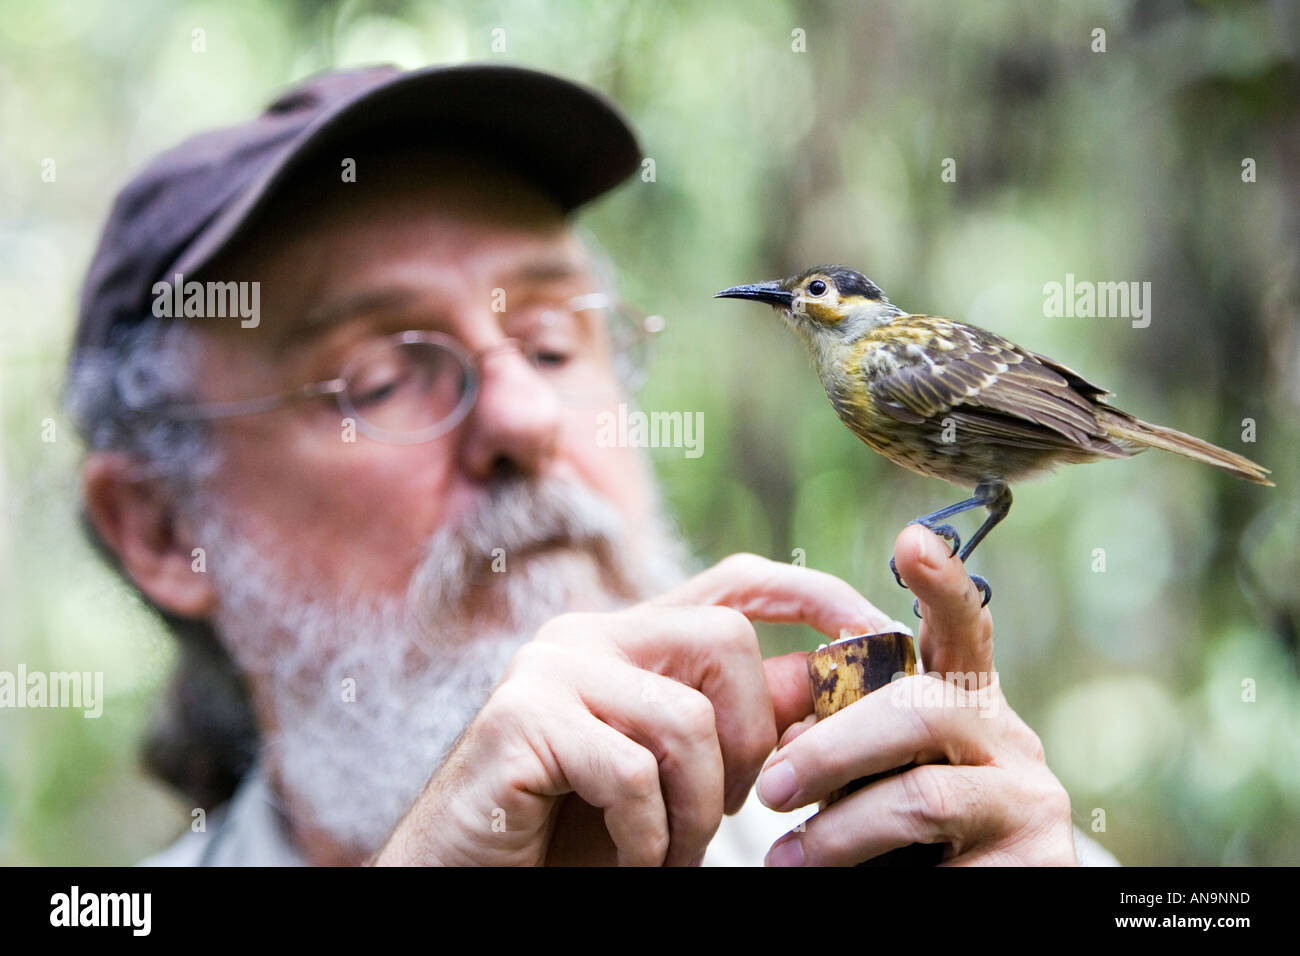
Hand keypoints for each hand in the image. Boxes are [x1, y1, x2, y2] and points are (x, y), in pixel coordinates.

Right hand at [372, 554, 893, 865]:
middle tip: (731, 813)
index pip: (737, 581)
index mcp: (629, 637)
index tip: (881, 637)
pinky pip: (630, 771)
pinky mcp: (519, 718)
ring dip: (698, 811)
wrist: (465, 880)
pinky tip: (627, 857)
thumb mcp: (676, 779)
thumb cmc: (574, 836)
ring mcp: (548, 669)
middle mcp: (588, 635)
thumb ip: (736, 723)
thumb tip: (824, 677)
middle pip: (723, 641)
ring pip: (683, 717)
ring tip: (670, 853)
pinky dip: (648, 837)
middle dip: (752, 742)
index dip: (815, 595)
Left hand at [756, 524, 1077, 865]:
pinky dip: (871, 877)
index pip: (961, 628)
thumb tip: (785, 723)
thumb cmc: (898, 843)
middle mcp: (1007, 737)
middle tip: (771, 789)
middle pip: (919, 710)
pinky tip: (840, 889)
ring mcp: (1030, 798)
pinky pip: (940, 863)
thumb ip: (845, 739)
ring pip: (922, 795)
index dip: (941, 582)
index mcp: (964, 701)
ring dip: (838, 830)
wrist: (965, 911)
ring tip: (785, 860)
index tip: (912, 538)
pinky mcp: (1040, 861)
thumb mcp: (869, 777)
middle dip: (831, 748)